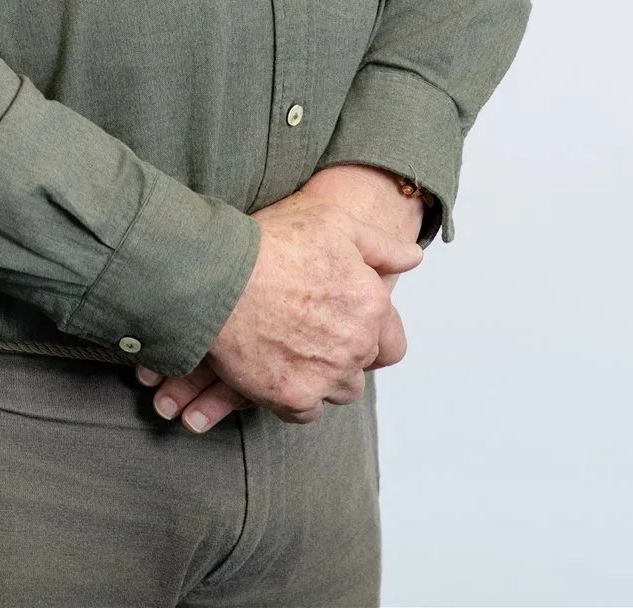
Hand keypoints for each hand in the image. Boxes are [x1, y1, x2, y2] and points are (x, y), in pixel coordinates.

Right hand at [133, 178, 421, 433]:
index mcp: (372, 304)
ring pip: (337, 390)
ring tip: (289, 346)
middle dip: (342, 352)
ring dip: (322, 376)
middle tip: (306, 328)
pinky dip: (293, 393)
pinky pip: (306, 409)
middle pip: (362, 366)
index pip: (392, 342)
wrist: (218, 276)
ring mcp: (328, 375)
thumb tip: (415, 259)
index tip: (341, 321)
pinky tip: (273, 364)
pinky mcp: (295, 398)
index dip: (370, 333)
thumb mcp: (334, 224)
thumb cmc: (273, 244)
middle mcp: (358, 345)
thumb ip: (381, 246)